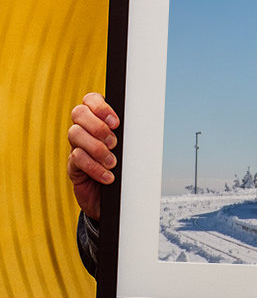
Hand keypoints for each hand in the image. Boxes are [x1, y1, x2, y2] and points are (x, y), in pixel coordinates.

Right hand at [67, 93, 119, 218]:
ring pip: (75, 134)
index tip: (116, 122)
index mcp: (98, 119)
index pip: (90, 99)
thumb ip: (129, 134)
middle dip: (98, 126)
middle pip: (78, 113)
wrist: (115, 198)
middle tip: (114, 142)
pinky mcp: (73, 166)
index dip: (100, 106)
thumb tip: (142, 124)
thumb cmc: (125, 167)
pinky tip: (108, 176)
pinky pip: (77, 158)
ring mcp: (76, 146)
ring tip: (112, 162)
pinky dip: (94, 167)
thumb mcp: (129, 148)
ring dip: (97, 148)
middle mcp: (84, 130)